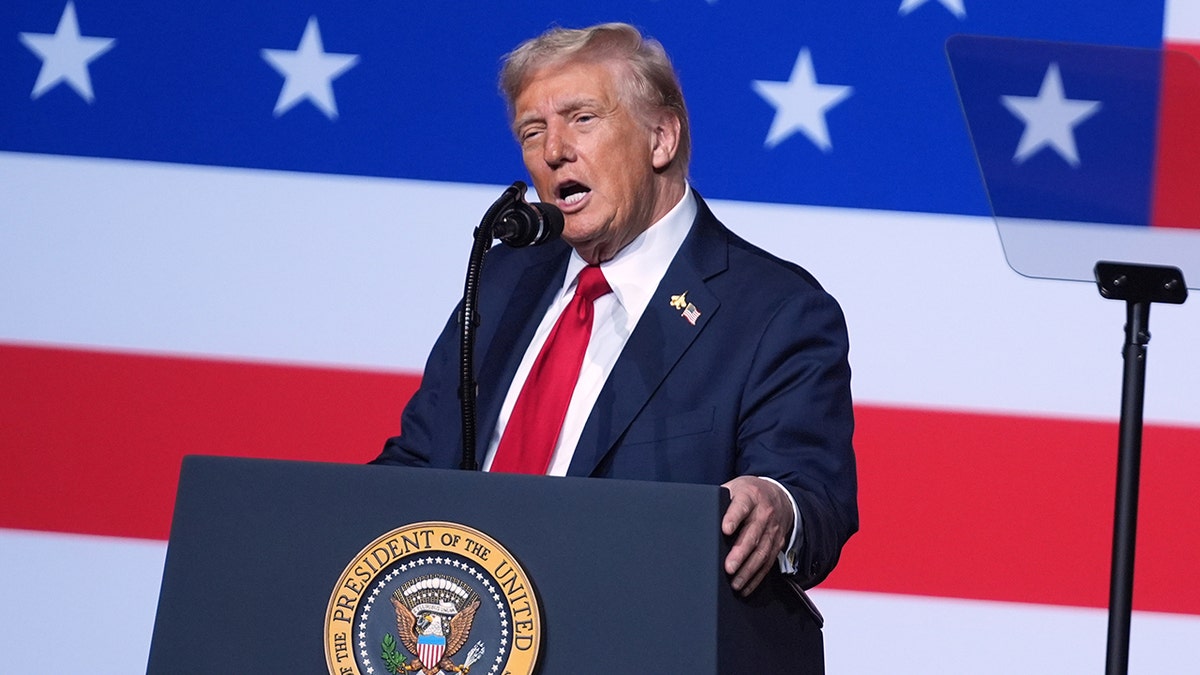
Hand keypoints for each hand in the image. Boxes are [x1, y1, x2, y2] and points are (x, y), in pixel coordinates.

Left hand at [721, 476, 793, 595]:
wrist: (780, 496)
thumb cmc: (749, 494)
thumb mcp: (735, 488)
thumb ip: (721, 500)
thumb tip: (698, 515)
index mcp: (750, 496)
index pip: (742, 506)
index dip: (733, 517)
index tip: (725, 529)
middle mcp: (764, 513)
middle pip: (753, 534)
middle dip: (740, 553)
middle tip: (728, 567)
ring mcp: (772, 530)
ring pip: (762, 552)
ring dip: (748, 570)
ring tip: (735, 583)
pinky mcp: (777, 544)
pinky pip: (768, 563)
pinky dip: (756, 577)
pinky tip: (745, 586)